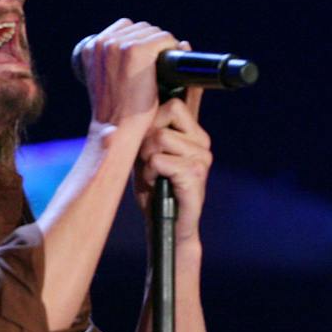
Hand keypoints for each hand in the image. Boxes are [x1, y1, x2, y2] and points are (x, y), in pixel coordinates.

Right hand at [70, 18, 174, 128]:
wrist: (117, 129)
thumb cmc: (116, 112)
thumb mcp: (107, 82)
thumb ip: (114, 62)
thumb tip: (139, 45)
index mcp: (90, 47)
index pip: (123, 29)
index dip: (139, 42)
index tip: (149, 61)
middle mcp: (102, 42)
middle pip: (139, 28)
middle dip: (152, 43)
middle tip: (161, 65)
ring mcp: (120, 44)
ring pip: (152, 32)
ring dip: (162, 46)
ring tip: (167, 66)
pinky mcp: (138, 50)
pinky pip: (164, 39)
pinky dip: (172, 48)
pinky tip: (172, 66)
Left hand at [134, 89, 211, 233]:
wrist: (166, 227)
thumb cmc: (155, 190)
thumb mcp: (146, 154)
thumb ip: (147, 130)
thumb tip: (130, 105)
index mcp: (195, 135)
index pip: (173, 105)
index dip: (152, 122)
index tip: (149, 146)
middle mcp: (202, 144)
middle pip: (161, 122)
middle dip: (145, 143)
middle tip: (148, 164)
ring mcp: (202, 159)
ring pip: (159, 139)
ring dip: (146, 160)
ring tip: (153, 175)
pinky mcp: (195, 175)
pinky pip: (160, 160)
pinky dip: (150, 173)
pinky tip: (156, 185)